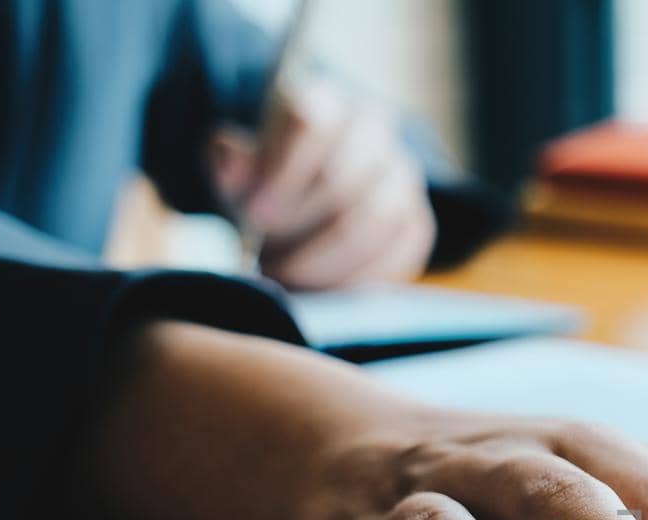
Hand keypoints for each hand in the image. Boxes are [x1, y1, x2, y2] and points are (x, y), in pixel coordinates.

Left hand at [209, 80, 435, 289]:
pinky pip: (398, 254)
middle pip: (342, 179)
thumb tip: (233, 162)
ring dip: (324, 260)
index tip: (255, 216)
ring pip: (375, 220)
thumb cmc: (269, 183)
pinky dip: (356, 279)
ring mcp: (401, 177)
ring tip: (289, 277)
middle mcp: (372, 132)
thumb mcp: (239, 169)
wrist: (310, 203)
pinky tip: (323, 289)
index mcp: (324, 103)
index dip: (282, 171)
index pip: (310, 123)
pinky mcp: (417, 223)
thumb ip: (231, 165)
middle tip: (266, 259)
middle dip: (298, 227)